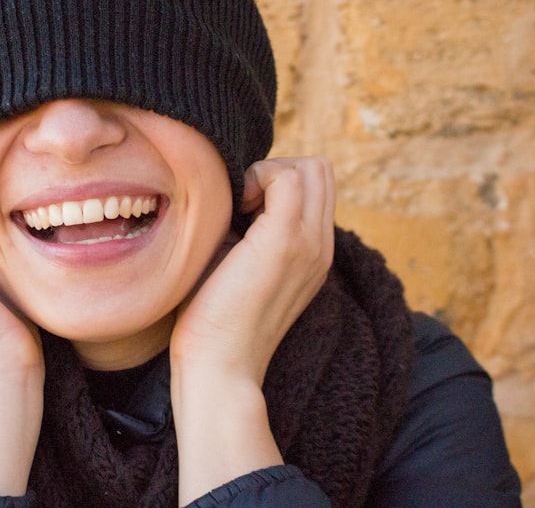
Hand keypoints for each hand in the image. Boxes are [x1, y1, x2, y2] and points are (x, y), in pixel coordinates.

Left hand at [169, 156, 334, 502]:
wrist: (219, 366)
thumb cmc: (213, 318)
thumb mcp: (240, 262)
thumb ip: (249, 229)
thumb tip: (232, 190)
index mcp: (313, 253)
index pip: (316, 186)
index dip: (277, 182)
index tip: (242, 210)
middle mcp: (321, 246)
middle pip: (320, 170)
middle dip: (276, 171)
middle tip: (242, 204)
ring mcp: (310, 243)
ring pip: (312, 167)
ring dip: (269, 173)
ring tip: (240, 208)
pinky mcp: (286, 241)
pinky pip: (288, 176)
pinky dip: (258, 177)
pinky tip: (234, 210)